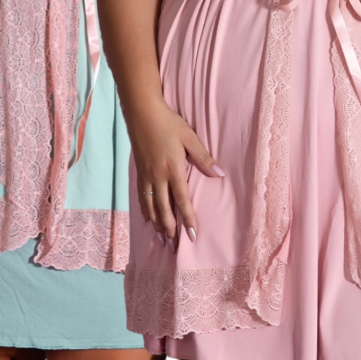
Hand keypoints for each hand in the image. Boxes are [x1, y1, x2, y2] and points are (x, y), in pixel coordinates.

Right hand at [129, 100, 224, 248]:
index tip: (193, 236)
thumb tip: (221, 174)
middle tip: (174, 247)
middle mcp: (158, 176)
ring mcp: (146, 175)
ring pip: (151, 206)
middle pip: (164, 209)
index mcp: (173, 169)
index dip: (187, 219)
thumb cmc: (168, 123)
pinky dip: (145, 211)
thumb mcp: (189, 137)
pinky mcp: (139, 172)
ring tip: (162, 240)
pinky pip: (142, 197)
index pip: (182, 200)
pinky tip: (148, 219)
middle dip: (170, 229)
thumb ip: (204, 158)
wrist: (141, 112)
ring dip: (157, 224)